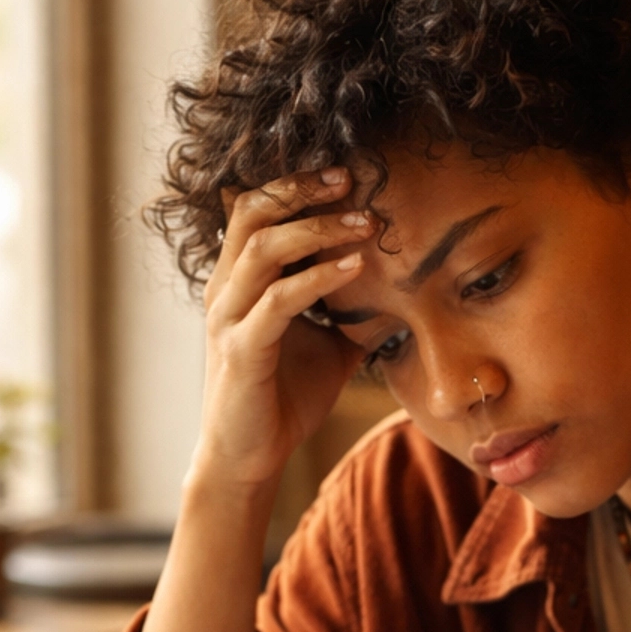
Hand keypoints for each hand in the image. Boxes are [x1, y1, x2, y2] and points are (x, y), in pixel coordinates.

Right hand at [194, 167, 370, 490]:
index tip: (347, 175)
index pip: (257, 208)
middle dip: (302, 189)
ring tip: (366, 222)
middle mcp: (226, 289)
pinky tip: (356, 267)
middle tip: (351, 179)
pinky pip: (280, 301)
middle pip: (252, 211)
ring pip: (264, 249)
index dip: (297, 185)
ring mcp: (229, 318)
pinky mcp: (242, 351)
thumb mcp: (328, 344)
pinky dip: (320, 278)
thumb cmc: (285, 397)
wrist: (251, 457)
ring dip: (319, 229)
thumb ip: (351, 310)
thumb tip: (404, 288)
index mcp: (239, 279)